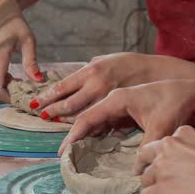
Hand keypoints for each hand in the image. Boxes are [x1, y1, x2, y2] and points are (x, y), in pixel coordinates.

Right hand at [0, 0, 43, 101]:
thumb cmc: (14, 22)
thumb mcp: (28, 40)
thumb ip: (31, 61)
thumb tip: (38, 80)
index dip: (9, 98)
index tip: (25, 99)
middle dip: (12, 95)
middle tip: (31, 95)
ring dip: (10, 89)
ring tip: (27, 87)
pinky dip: (6, 83)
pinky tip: (19, 80)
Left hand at [31, 53, 150, 121]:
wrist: (159, 74)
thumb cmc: (130, 65)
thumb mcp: (106, 60)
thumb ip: (88, 70)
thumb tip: (69, 82)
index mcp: (92, 71)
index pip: (63, 86)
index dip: (47, 96)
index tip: (35, 104)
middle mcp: (97, 86)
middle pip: (69, 104)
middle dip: (53, 111)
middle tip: (42, 117)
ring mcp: (107, 101)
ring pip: (81, 117)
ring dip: (66, 122)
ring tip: (55, 124)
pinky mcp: (118, 114)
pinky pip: (98, 125)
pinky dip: (87, 129)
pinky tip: (79, 133)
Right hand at [58, 80, 194, 154]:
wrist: (192, 93)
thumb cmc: (176, 104)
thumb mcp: (162, 127)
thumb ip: (147, 148)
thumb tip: (135, 172)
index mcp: (117, 98)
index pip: (88, 118)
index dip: (74, 136)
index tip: (63, 152)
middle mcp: (114, 99)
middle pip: (87, 119)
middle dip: (73, 137)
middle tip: (63, 157)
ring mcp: (119, 104)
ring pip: (95, 121)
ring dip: (84, 136)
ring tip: (73, 155)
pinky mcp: (126, 111)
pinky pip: (105, 123)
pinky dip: (97, 135)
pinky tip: (93, 149)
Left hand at [135, 126, 194, 193]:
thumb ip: (188, 147)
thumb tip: (181, 162)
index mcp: (180, 135)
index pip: (157, 145)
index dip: (156, 157)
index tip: (157, 166)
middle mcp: (166, 148)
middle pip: (144, 159)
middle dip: (145, 169)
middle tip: (150, 181)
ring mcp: (162, 169)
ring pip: (144, 180)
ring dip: (152, 189)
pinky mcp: (161, 189)